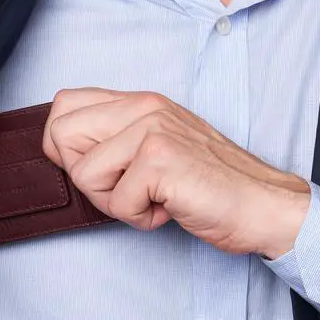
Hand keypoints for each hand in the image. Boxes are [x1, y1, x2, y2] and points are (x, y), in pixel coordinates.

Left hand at [43, 88, 309, 257]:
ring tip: (150, 198)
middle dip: (82, 176)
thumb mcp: (154, 148)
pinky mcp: (161, 160)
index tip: (95, 169)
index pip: (64, 104)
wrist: (260, 204)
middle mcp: (142, 107)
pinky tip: (166, 208)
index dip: (63, 145)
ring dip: (113, 201)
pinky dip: (138, 217)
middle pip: (60, 134)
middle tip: (123, 187)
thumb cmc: (204, 184)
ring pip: (83, 173)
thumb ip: (113, 139)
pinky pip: (116, 201)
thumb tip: (62, 149)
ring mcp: (152, 130)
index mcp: (137, 102)